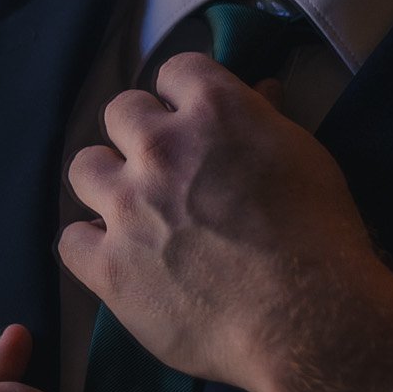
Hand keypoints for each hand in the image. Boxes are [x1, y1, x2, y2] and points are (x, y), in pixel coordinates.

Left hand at [59, 56, 392, 391]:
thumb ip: (267, 120)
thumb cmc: (321, 236)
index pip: (175, 71)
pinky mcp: (109, 266)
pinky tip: (117, 258)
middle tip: (165, 168)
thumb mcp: (304, 158)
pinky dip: (92, 246)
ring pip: (84, 167)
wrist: (306, 320)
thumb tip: (259, 89)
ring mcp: (127, 207)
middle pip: (120, 111)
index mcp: (214, 111)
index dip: (184, 96)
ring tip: (132, 209)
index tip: (193, 120)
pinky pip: (71, 240)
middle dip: (140, 133)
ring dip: (107, 182)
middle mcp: (160, 148)